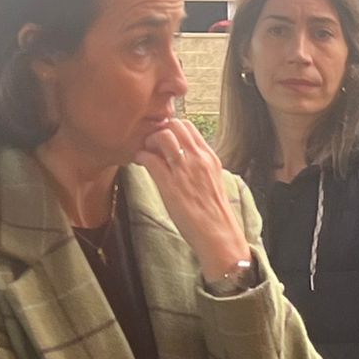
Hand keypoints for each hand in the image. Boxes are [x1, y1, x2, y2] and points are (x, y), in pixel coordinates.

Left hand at [137, 118, 253, 280]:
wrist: (218, 234)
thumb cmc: (214, 213)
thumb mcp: (213, 181)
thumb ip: (200, 166)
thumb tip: (184, 161)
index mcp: (209, 157)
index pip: (188, 127)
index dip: (172, 129)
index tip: (164, 142)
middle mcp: (198, 158)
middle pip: (175, 124)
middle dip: (160, 130)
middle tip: (153, 146)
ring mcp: (184, 170)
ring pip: (163, 135)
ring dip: (149, 141)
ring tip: (146, 153)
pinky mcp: (170, 184)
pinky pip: (150, 158)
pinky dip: (141, 157)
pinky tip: (140, 164)